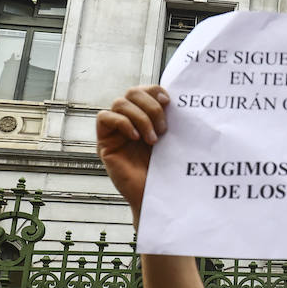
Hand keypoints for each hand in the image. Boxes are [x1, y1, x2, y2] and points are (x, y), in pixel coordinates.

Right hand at [96, 85, 169, 220]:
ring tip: (153, 139)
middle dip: (150, 106)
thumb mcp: (173, 139)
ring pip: (120, 102)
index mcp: (147, 117)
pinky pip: (104, 118)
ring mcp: (116, 131)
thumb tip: (182, 97)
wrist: (159, 197)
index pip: (145, 90)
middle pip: (132, 92)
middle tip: (163, 129)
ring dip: (140, 118)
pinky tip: (136, 137)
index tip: (169, 103)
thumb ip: (172, 118)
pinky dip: (122, 122)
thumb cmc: (168, 170)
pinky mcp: (105, 143)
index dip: (155, 91)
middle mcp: (130, 121)